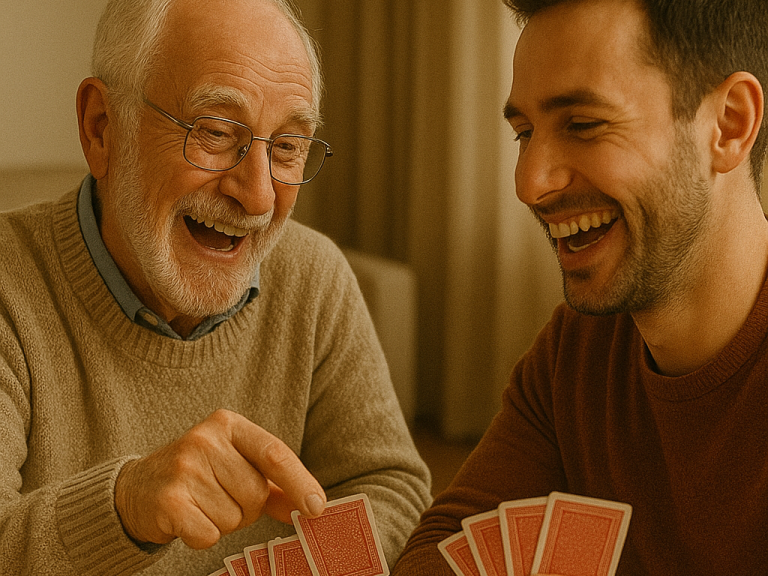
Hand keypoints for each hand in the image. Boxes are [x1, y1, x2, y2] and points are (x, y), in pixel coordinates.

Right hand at [114, 409, 325, 549]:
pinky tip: (186, 519)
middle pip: (255, 493)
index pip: (275, 453)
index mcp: (228, 424)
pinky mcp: (168, 500)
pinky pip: (209, 535)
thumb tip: (313, 505)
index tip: (317, 507)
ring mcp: (184, 467)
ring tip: (200, 505)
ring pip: (233, 518)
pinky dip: (202, 536)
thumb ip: (274, 484)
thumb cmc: (199, 476)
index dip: (300, 482)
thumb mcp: (236, 466)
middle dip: (246, 509)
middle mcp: (205, 439)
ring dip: (222, 522)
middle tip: (220, 499)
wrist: (136, 489)